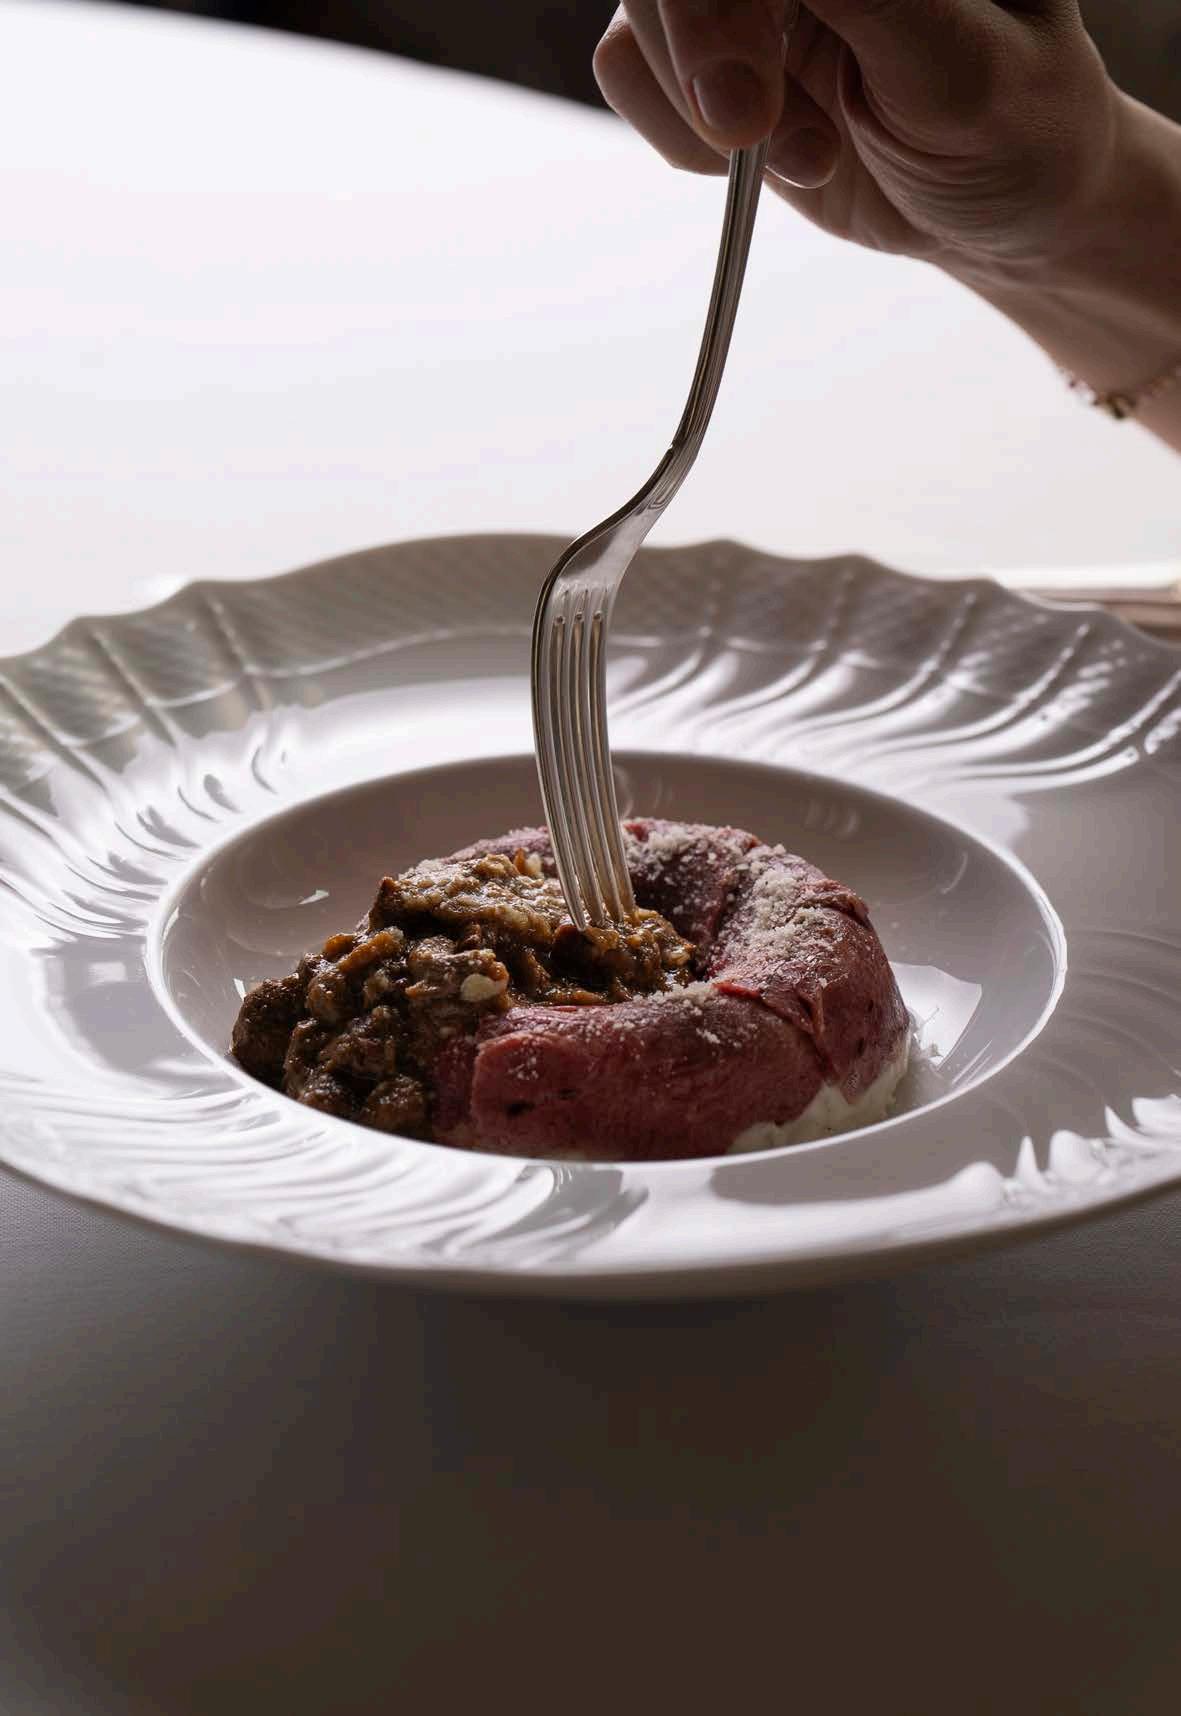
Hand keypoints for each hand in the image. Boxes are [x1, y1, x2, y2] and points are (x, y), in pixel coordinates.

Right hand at [594, 2, 1123, 287]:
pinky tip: (763, 161)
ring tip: (813, 157)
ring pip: (642, 13)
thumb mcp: (964, 70)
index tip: (749, 88)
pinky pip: (628, 65)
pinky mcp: (712, 47)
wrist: (1004, 209)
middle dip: (702, 42)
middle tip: (749, 132)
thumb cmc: (1019, 131)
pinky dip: (680, 134)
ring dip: (702, 106)